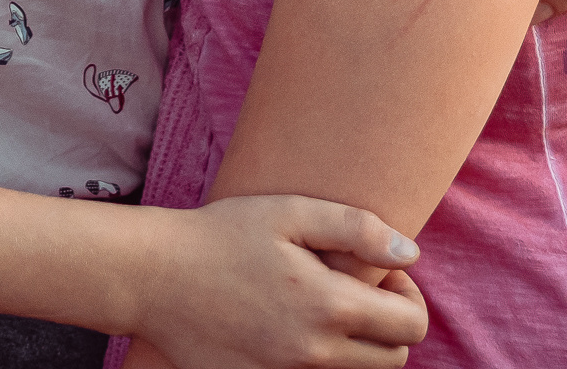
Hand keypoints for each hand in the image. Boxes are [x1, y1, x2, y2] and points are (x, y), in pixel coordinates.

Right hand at [130, 196, 428, 368]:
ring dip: (358, 346)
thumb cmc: (222, 235)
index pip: (411, 326)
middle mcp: (314, 352)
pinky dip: (318, 361)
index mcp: (329, 306)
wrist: (154, 276)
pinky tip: (292, 327)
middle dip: (390, 326)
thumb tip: (411, 254)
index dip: (408, 295)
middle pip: (393, 361)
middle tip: (357, 290)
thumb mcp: (290, 212)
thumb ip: (357, 228)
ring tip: (325, 307)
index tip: (381, 273)